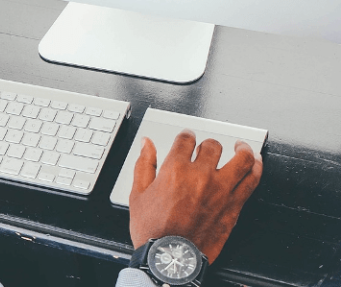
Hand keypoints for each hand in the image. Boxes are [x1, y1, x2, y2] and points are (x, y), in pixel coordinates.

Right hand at [129, 130, 262, 263]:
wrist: (172, 258)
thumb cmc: (154, 230)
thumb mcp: (138, 194)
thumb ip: (144, 164)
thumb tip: (146, 144)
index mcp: (175, 170)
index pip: (186, 140)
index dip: (186, 135)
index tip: (187, 137)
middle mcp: (201, 176)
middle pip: (213, 146)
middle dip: (208, 144)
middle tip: (207, 149)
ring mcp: (221, 190)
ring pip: (241, 159)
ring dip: (242, 149)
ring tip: (241, 147)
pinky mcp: (235, 205)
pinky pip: (252, 180)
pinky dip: (256, 168)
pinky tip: (255, 164)